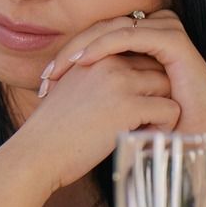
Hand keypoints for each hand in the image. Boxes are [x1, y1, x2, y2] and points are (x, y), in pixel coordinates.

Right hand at [16, 48, 180, 192]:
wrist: (35, 153)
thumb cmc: (51, 130)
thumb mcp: (68, 88)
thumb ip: (94, 77)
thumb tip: (125, 85)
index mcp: (95, 54)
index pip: (140, 53)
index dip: (144, 79)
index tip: (138, 102)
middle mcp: (109, 61)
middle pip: (158, 67)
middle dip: (157, 92)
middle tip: (144, 118)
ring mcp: (120, 82)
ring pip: (169, 86)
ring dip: (163, 108)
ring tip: (145, 127)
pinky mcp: (129, 106)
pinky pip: (170, 109)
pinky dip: (166, 126)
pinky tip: (145, 137)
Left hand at [41, 11, 205, 195]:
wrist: (193, 144)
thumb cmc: (155, 132)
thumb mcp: (117, 110)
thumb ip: (97, 93)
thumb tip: (54, 93)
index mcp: (140, 48)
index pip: (97, 39)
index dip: (69, 55)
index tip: (44, 81)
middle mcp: (154, 35)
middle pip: (102, 29)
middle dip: (71, 50)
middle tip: (47, 74)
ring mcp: (166, 35)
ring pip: (114, 28)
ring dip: (84, 46)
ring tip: (62, 68)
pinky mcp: (175, 43)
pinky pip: (132, 35)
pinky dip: (106, 45)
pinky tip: (86, 61)